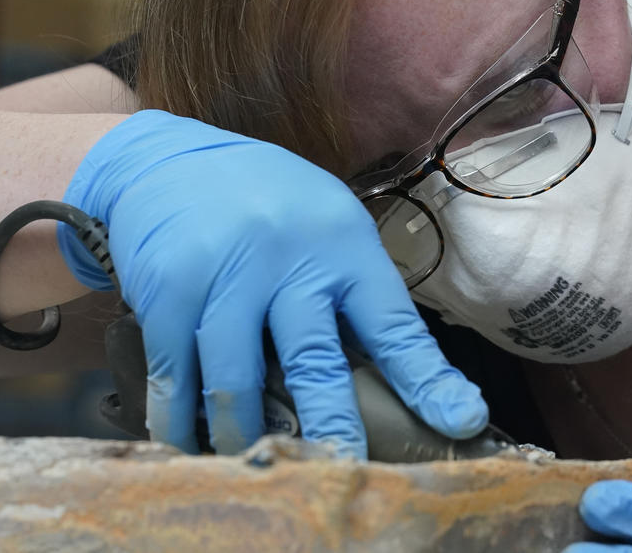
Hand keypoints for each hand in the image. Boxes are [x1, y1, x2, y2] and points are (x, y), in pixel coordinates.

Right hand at [58, 110, 487, 455]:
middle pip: (316, 362)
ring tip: (257, 463)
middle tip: (349, 473)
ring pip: (239, 382)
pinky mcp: (172, 289)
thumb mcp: (326, 219)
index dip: (428, 378)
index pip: (394, 322)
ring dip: (245, 435)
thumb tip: (389, 364)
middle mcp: (290, 259)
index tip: (461, 419)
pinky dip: (180, 419)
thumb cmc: (265, 198)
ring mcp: (228, 274)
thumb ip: (351, 284)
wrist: (170, 157)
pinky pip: (178, 373)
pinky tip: (187, 442)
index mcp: (343, 245)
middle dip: (334, 427)